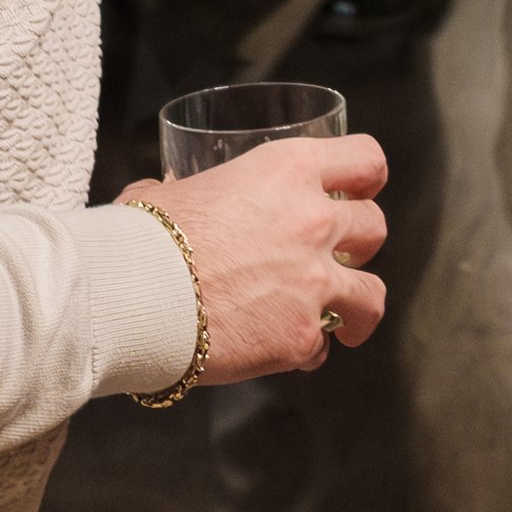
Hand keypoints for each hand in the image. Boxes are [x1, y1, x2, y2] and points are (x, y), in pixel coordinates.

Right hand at [123, 135, 388, 382]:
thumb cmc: (147, 237)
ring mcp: (313, 282)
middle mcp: (314, 221)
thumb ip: (189, 190)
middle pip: (374, 226)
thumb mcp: (174, 191)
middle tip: (337, 256)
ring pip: (372, 295)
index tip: (359, 191)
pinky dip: (306, 351)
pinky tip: (282, 349)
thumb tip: (167, 194)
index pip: (365, 160)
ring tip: (342, 319)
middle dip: (359, 243)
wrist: (137, 296)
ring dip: (357, 306)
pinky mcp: (300, 336)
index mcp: (289, 171)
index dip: (366, 177)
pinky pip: (322, 348)